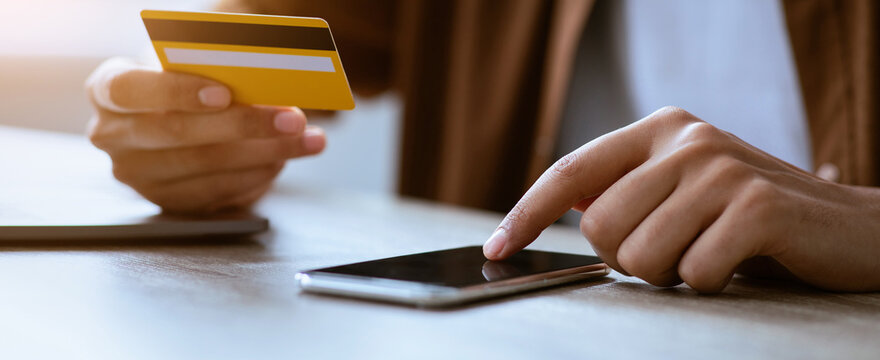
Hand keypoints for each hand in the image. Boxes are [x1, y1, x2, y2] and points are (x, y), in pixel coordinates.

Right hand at [86, 58, 326, 212]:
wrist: (170, 114)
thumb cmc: (183, 82)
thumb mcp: (187, 66)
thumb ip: (210, 68)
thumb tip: (264, 79)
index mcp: (107, 90)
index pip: (132, 90)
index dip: (178, 91)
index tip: (226, 92)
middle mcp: (112, 136)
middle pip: (179, 132)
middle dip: (244, 124)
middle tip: (293, 118)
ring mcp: (136, 175)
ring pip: (206, 166)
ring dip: (266, 153)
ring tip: (306, 140)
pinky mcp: (165, 202)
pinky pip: (216, 193)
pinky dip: (257, 176)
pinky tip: (284, 160)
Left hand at [483, 106, 879, 292]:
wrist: (849, 228)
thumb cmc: (750, 215)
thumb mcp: (682, 187)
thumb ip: (626, 189)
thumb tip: (562, 206)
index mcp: (659, 129)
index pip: (570, 172)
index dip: (525, 213)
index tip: (497, 248)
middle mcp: (686, 139)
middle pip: (599, 228)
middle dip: (628, 260)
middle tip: (672, 253)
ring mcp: (722, 169)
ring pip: (641, 257)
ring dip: (671, 274)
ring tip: (708, 254)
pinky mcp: (757, 206)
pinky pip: (694, 273)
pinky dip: (711, 283)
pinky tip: (740, 262)